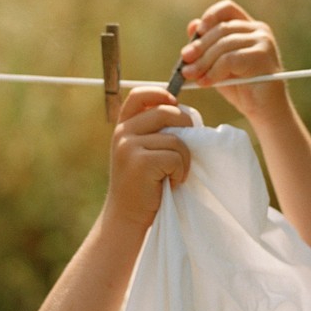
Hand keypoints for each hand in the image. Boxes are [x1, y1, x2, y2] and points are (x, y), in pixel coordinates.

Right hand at [104, 87, 192, 234]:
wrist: (126, 217)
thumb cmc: (142, 185)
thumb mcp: (141, 152)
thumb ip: (154, 132)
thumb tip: (187, 115)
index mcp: (124, 126)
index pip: (140, 95)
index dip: (161, 93)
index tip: (175, 104)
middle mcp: (123, 133)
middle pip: (167, 112)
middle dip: (186, 127)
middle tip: (186, 149)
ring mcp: (129, 146)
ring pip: (176, 139)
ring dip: (184, 159)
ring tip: (174, 174)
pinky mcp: (140, 162)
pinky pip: (176, 156)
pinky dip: (180, 171)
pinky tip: (171, 183)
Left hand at [179, 0, 287, 122]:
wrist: (265, 112)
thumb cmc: (242, 89)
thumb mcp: (219, 65)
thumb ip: (208, 47)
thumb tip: (192, 26)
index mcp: (249, 28)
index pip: (228, 9)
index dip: (210, 16)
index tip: (196, 31)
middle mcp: (259, 30)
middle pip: (222, 29)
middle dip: (199, 47)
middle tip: (184, 62)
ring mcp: (263, 42)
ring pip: (224, 45)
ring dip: (203, 61)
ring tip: (190, 75)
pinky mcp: (263, 57)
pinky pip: (230, 59)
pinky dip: (213, 71)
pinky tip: (205, 82)